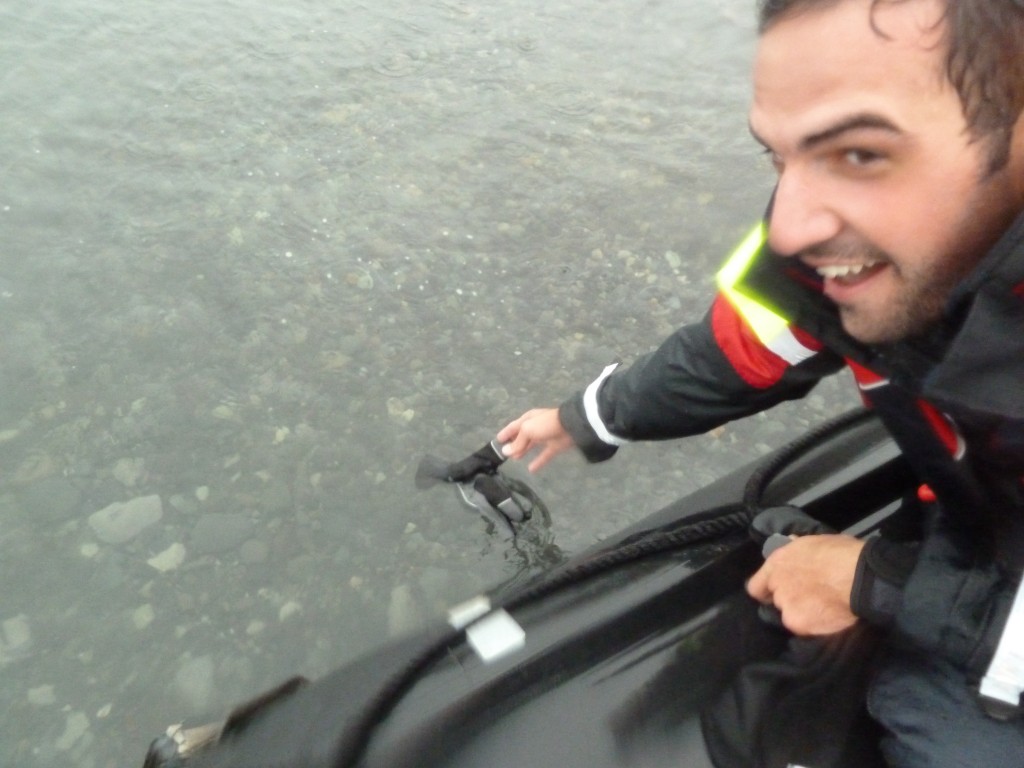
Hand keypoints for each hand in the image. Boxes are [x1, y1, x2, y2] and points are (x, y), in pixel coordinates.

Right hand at [496, 408, 575, 472]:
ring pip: (531, 445)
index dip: (505, 433)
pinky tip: (531, 469)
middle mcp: (535, 427)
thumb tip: (505, 451)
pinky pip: (543, 456)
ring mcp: (545, 437)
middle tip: (505, 453)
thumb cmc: (545, 425)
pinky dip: (538, 462)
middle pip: (521, 436)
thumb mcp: (527, 430)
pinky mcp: (554, 447)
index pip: (513, 426)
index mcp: (528, 419)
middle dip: (513, 443)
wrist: (570, 427)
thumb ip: (517, 442)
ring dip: (523, 451)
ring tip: (515, 459)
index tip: (497, 441)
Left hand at [746, 534, 864, 635]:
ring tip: (823, 609)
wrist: (860, 578)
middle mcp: (777, 586)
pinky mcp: (801, 625)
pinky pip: (805, 628)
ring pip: (791, 616)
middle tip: (811, 597)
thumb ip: (797, 551)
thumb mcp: (814, 543)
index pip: (756, 587)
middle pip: (777, 601)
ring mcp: (787, 607)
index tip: (775, 593)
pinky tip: (829, 618)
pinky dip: (815, 626)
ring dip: (803, 613)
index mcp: (777, 563)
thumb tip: (792, 546)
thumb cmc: (842, 554)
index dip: (766, 591)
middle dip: (791, 600)